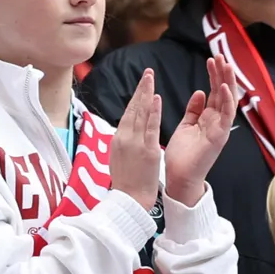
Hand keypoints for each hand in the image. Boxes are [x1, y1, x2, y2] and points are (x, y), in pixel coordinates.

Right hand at [110, 69, 162, 206]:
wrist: (128, 200)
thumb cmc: (125, 182)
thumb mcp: (117, 157)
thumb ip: (123, 141)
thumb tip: (126, 128)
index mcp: (118, 139)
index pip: (127, 113)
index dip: (135, 97)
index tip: (141, 85)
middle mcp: (125, 138)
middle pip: (133, 108)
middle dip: (141, 89)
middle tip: (147, 73)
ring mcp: (136, 143)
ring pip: (141, 114)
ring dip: (146, 94)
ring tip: (151, 78)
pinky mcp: (148, 150)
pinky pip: (151, 128)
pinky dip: (154, 112)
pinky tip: (156, 99)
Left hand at [164, 57, 237, 205]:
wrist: (180, 177)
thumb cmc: (183, 154)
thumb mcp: (187, 125)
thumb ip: (194, 110)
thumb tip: (200, 92)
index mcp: (209, 118)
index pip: (215, 92)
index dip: (214, 76)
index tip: (211, 60)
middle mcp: (217, 121)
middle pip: (223, 93)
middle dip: (222, 74)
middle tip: (220, 55)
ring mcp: (220, 128)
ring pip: (228, 101)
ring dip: (227, 82)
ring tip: (226, 64)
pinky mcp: (219, 137)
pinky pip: (226, 116)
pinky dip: (226, 101)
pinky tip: (224, 87)